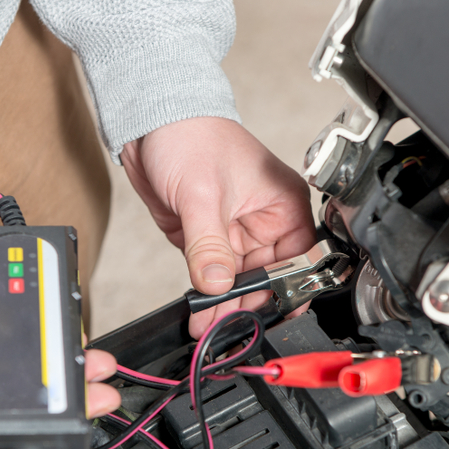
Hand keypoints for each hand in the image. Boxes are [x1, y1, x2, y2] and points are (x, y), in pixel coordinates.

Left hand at [121, 117, 315, 336]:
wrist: (151, 121)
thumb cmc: (191, 135)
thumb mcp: (203, 194)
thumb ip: (210, 245)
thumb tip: (217, 284)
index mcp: (282, 205)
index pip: (297, 260)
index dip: (285, 290)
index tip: (268, 315)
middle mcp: (264, 221)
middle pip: (266, 278)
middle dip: (247, 305)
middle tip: (226, 327)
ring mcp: (234, 231)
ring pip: (237, 282)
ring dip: (223, 306)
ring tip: (208, 327)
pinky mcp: (207, 237)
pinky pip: (212, 275)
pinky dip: (206, 295)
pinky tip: (199, 313)